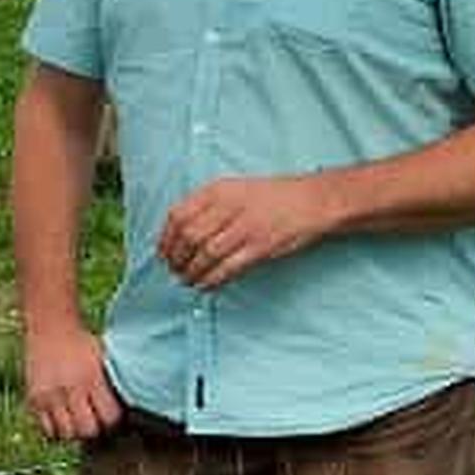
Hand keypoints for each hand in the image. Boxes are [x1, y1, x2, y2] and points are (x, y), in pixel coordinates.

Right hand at [24, 319, 122, 443]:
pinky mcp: (34, 399)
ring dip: (75, 431)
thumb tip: (125, 408)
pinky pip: (47, 429)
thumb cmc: (81, 343)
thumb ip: (111, 383)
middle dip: (95, 429)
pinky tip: (62, 417)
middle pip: (88, 430)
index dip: (112, 419)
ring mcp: (51, 396)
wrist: (50, 326)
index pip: (110, 417)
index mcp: (92, 378)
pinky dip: (56, 429)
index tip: (110, 414)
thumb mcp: (103, 359)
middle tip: (94, 420)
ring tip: (77, 420)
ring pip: (67, 433)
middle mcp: (71, 389)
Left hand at [155, 173, 336, 290]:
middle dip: (176, 258)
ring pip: (205, 254)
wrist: (312, 201)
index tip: (163, 253)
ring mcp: (245, 227)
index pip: (179, 214)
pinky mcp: (260, 246)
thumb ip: (210, 206)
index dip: (166, 238)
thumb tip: (181, 232)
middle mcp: (229, 206)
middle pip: (189, 236)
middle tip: (174, 270)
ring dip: (192, 272)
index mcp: (219, 190)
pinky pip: (228, 267)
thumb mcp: (236, 189)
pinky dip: (212, 279)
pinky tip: (206, 285)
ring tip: (187, 281)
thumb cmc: (273, 197)